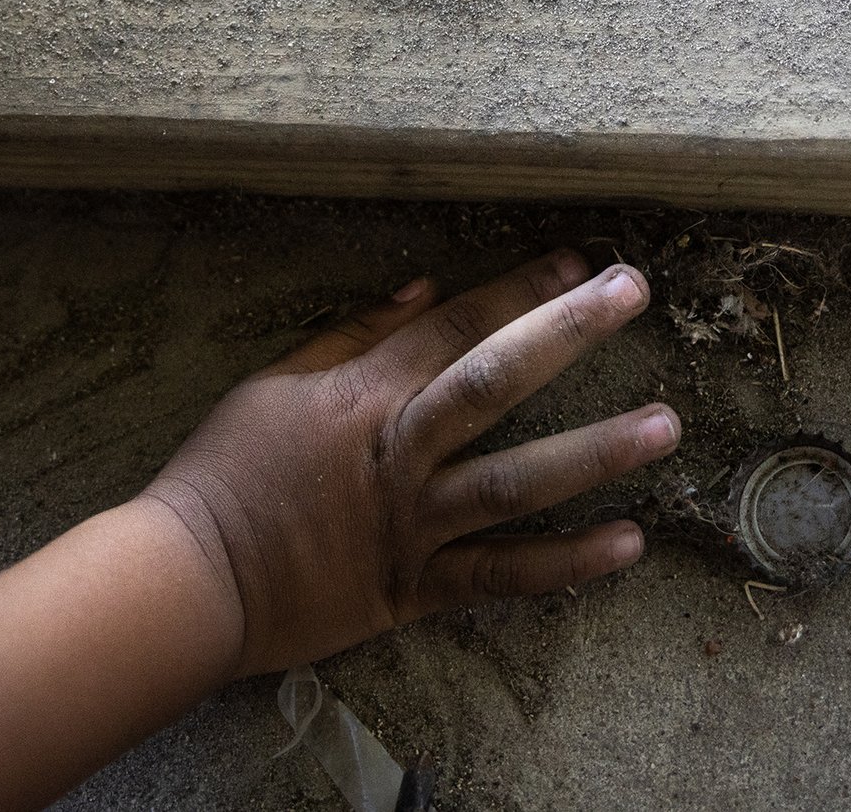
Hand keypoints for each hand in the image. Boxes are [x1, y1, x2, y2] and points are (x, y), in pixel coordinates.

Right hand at [141, 250, 675, 678]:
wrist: (186, 581)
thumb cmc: (223, 474)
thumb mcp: (275, 383)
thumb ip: (355, 336)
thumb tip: (426, 289)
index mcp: (364, 394)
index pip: (455, 325)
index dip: (520, 288)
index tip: (580, 262)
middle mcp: (399, 451)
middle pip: (495, 379)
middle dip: (568, 330)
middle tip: (635, 291)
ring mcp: (413, 523)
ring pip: (516, 480)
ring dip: (594, 451)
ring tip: (664, 425)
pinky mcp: (416, 589)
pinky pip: (501, 576)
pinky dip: (566, 564)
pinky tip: (628, 541)